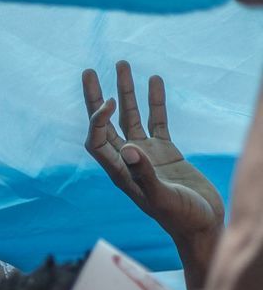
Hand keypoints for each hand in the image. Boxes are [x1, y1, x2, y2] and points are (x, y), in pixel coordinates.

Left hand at [83, 62, 223, 243]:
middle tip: (87, 71)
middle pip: (105, 124)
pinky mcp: (166, 152)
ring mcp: (147, 154)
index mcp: (120, 172)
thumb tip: (127, 148)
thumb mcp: (162, 198)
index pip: (97, 140)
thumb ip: (145, 175)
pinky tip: (154, 79)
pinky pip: (157, 120)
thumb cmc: (181, 218)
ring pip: (131, 117)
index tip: (109, 102)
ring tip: (122, 64)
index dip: (97, 120)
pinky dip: (155, 101)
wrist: (203, 225)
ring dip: (126, 93)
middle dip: (96, 99)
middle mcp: (128, 160)